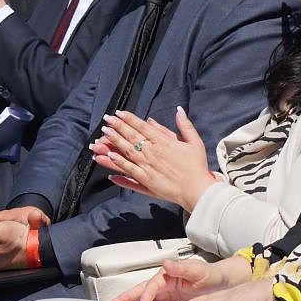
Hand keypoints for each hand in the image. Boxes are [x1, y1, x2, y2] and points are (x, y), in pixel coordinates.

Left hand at [90, 107, 217, 211]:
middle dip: (117, 126)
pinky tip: (109, 156)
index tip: (119, 113)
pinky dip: (118, 163)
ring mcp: (148, 167)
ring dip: (114, 142)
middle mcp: (153, 153)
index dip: (129, 119)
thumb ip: (184, 125)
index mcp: (164, 142)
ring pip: (127, 152)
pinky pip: (128, 170)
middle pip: (131, 136)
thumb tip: (178, 110)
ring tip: (102, 135)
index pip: (142, 127)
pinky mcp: (145, 180)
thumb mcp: (194, 142)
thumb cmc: (197, 166)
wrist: (197, 190)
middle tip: (106, 119)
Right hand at [113, 254, 252, 300]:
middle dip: (127, 297)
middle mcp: (164, 284)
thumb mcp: (199, 271)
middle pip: (142, 290)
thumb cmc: (211, 275)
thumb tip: (166, 263)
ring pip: (144, 300)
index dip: (146, 295)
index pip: (152, 285)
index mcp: (168, 275)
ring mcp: (165, 295)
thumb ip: (182, 268)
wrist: (224, 285)